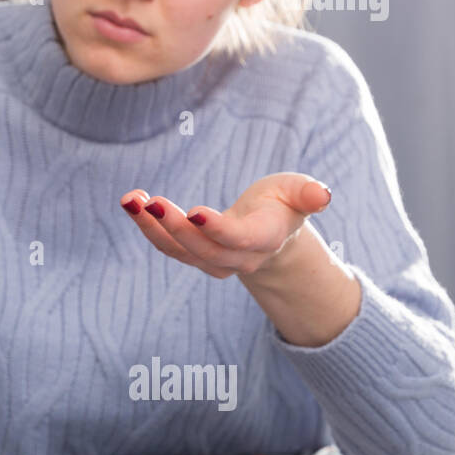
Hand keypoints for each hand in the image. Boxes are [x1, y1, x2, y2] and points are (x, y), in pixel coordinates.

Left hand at [119, 172, 332, 279]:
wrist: (272, 233)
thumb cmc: (284, 204)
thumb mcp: (299, 192)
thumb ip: (308, 194)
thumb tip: (323, 195)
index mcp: (264, 239)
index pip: (239, 239)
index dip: (217, 229)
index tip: (194, 211)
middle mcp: (237, 258)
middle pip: (203, 249)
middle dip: (175, 227)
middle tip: (150, 201)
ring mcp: (213, 261)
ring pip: (179, 251)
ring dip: (151, 227)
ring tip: (130, 199)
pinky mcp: (194, 256)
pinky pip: (167, 246)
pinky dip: (147, 227)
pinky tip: (132, 203)